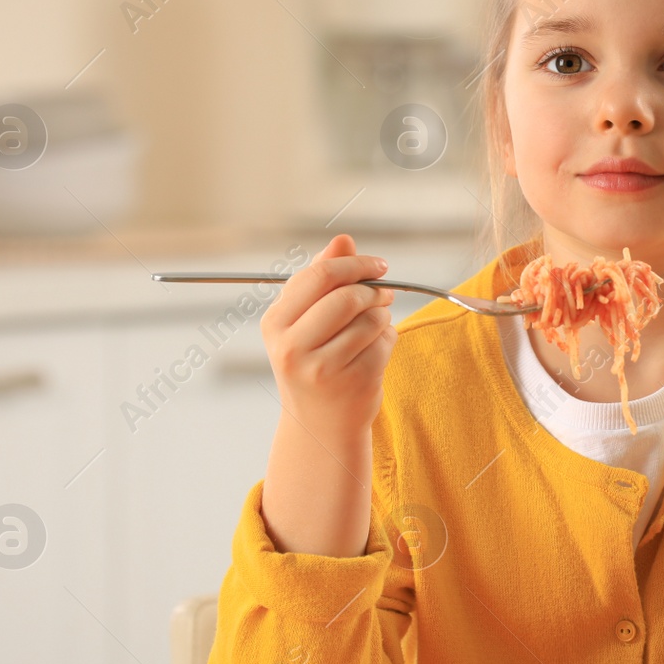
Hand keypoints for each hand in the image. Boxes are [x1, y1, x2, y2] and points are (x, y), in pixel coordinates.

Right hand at [261, 233, 397, 438]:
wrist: (319, 424)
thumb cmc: (313, 361)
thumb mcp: (305, 320)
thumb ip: (322, 278)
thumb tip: (343, 239)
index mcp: (275, 323)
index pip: (319, 275)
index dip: (356, 264)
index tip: (378, 266)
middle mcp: (292, 347)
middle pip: (347, 296)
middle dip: (374, 289)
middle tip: (384, 293)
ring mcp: (322, 368)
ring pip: (371, 318)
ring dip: (382, 316)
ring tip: (376, 324)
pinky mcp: (353, 382)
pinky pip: (384, 342)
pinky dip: (388, 339)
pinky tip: (376, 349)